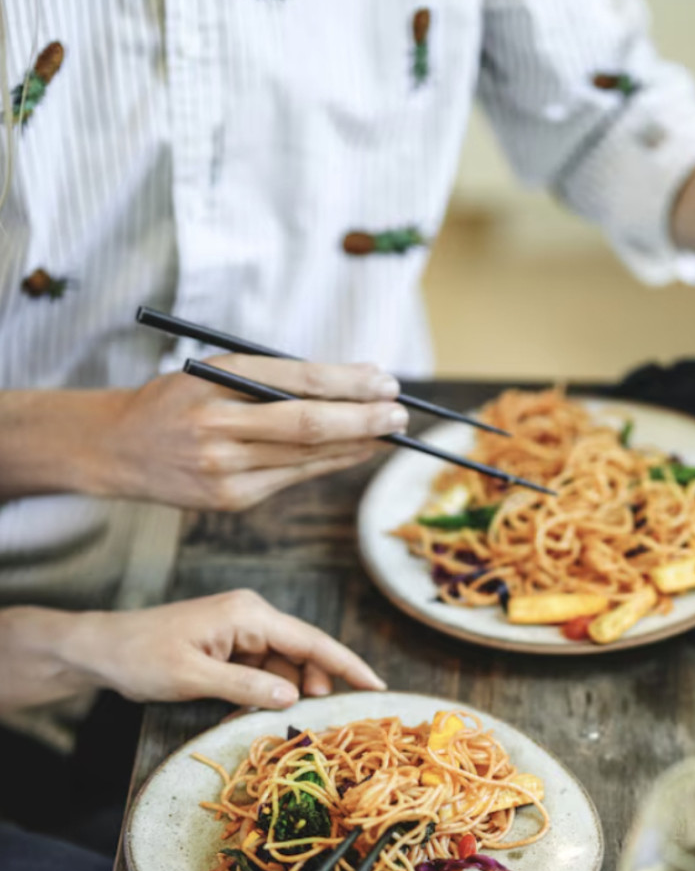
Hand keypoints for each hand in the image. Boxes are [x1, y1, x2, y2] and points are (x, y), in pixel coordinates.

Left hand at [70, 589, 385, 704]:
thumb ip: (246, 687)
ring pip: (286, 664)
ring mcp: (242, 629)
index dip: (348, 665)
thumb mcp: (193, 678)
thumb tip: (293, 699)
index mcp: (249, 614)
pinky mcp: (232, 644)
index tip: (378, 685)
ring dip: (290, 690)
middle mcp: (252, 615)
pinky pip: (265, 669)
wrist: (103, 650)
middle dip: (316, 684)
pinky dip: (269, 690)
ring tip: (285, 717)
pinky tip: (262, 709)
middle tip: (320, 718)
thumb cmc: (142, 657)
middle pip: (304, 652)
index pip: (312, 641)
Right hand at [106, 355, 407, 509]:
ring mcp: (224, 469)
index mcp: (215, 381)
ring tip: (388, 433)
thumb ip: (273, 376)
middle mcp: (218, 427)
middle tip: (399, 412)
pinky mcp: (230, 499)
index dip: (349, 383)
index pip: (298, 381)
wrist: (119, 448)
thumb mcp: (214, 370)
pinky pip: (292, 479)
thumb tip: (350, 382)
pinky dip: (328, 465)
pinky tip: (354, 453)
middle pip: (307, 424)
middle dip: (362, 418)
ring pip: (305, 457)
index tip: (386, 379)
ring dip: (354, 445)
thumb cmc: (177, 399)